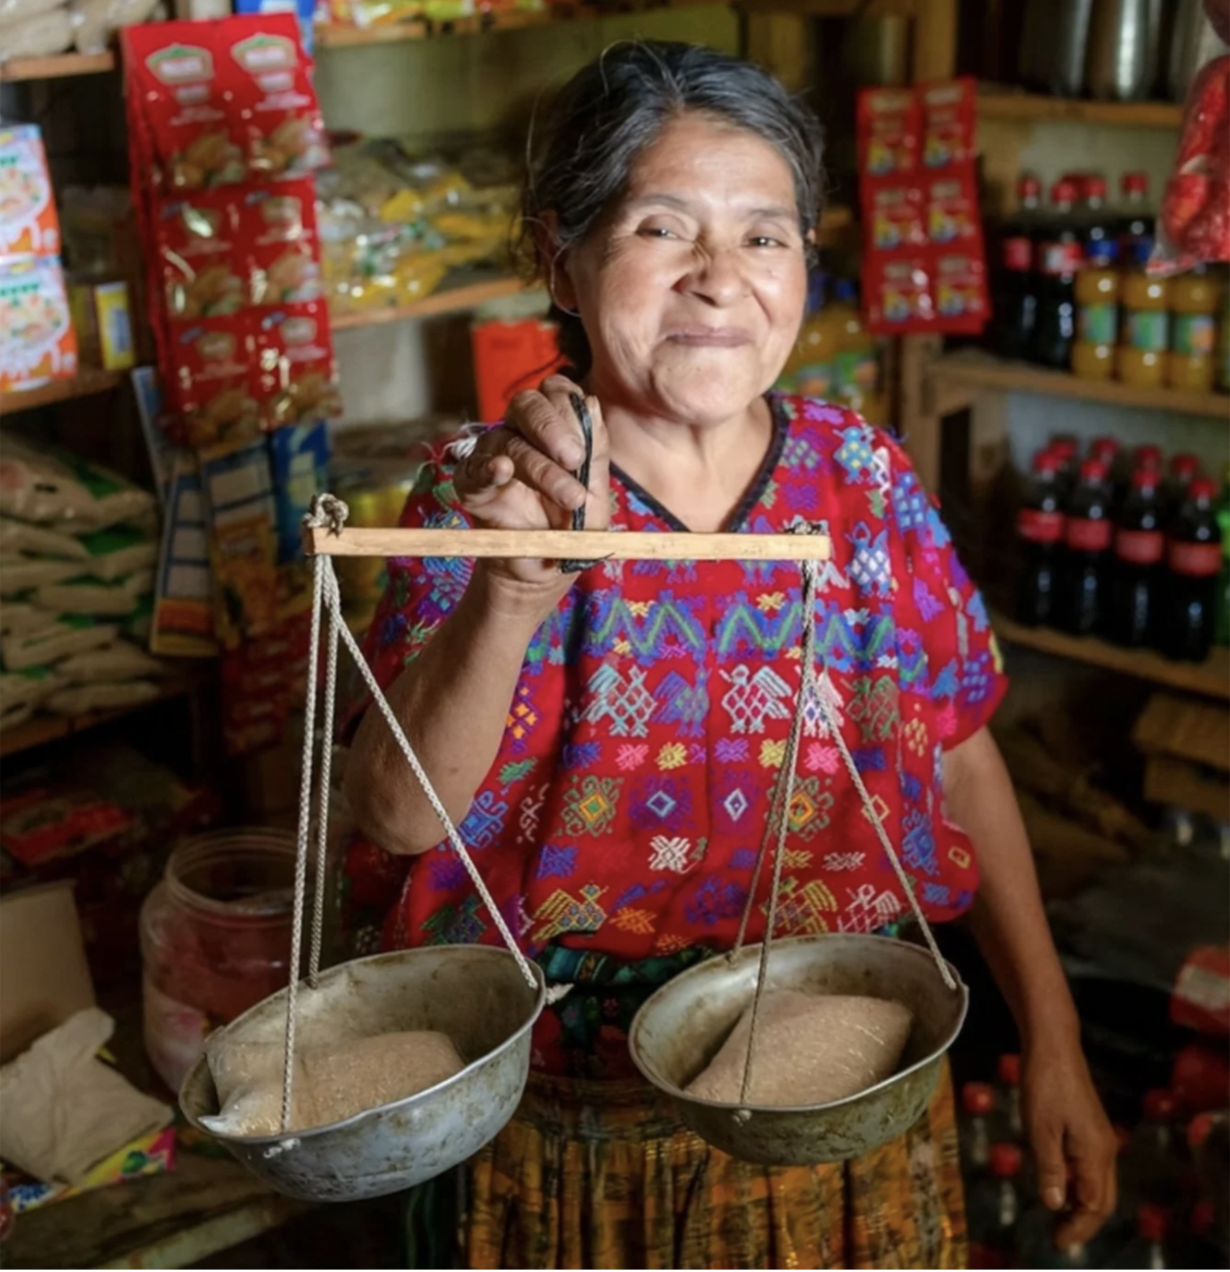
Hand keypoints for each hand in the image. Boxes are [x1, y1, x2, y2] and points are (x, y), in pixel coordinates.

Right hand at [452, 375, 609, 606]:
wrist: (545, 572)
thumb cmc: (571, 528)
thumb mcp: (596, 492)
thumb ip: (595, 450)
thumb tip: (591, 401)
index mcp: (553, 430)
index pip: (555, 393)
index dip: (568, 406)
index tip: (583, 442)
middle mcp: (520, 434)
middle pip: (527, 404)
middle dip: (552, 427)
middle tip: (574, 458)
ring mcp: (493, 456)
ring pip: (507, 440)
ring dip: (539, 467)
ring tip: (569, 498)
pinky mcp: (471, 485)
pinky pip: (473, 467)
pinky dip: (487, 467)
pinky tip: (502, 469)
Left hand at [1022, 1040, 1117, 1251]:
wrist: (1053, 1046)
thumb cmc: (1044, 1085)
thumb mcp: (1040, 1129)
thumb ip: (1049, 1168)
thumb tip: (1055, 1205)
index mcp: (1096, 1154)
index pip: (1094, 1205)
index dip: (1078, 1228)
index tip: (1059, 1243)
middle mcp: (1105, 1151)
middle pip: (1101, 1199)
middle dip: (1083, 1223)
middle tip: (1058, 1237)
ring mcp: (1099, 1139)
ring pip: (1098, 1184)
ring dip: (1081, 1205)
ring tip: (1057, 1219)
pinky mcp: (1090, 1128)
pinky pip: (1090, 1168)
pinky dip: (1078, 1185)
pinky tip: (1058, 1185)